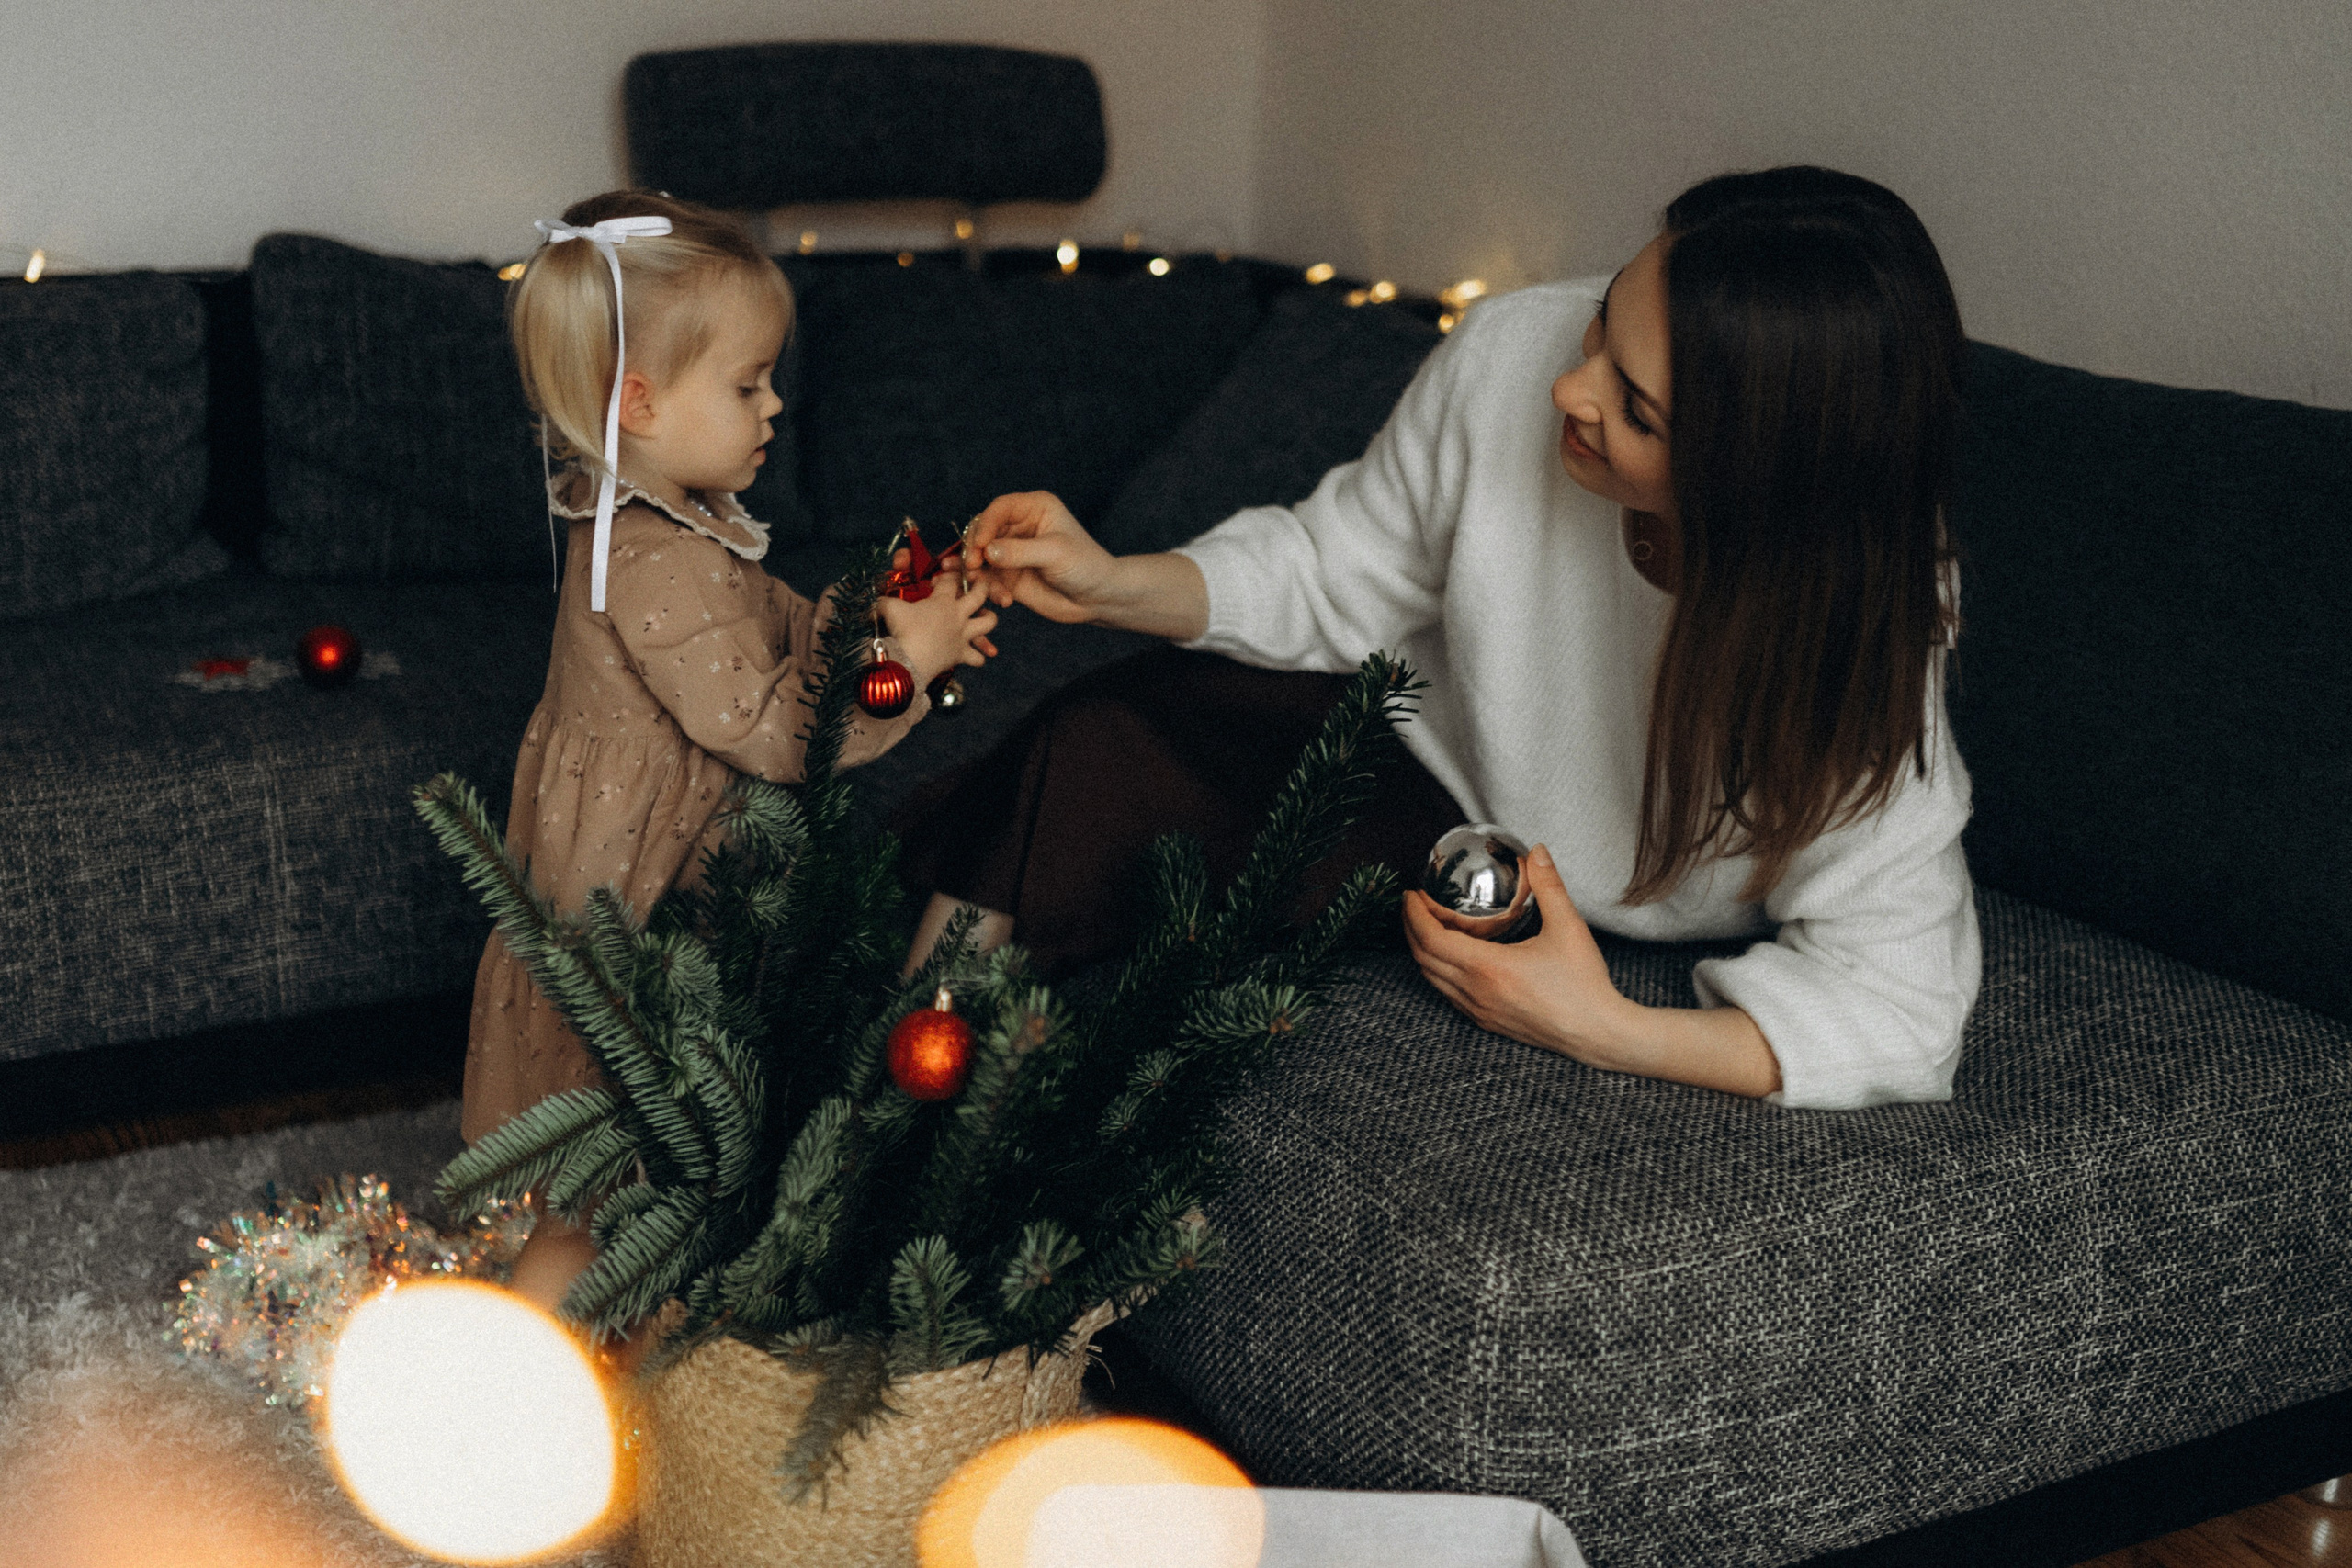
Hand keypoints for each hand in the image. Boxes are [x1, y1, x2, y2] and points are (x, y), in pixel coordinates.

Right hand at [887, 547, 998, 657]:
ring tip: (987, 616)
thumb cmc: (901, 630)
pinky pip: (977, 657)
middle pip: (979, 594)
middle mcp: (957, 615)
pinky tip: (977, 655)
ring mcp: (962, 635)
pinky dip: (978, 657)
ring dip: (990, 618)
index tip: (937, 581)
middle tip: (979, 581)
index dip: (946, 577)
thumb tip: (875, 604)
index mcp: (942, 600)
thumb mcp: (888, 609)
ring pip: (988, 623)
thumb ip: (885, 602)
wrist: (910, 660)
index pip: (950, 581)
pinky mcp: (961, 654)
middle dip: (982, 585)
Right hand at [962, 491, 1119, 622]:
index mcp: (1034, 508)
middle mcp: (1019, 526)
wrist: (1097, 597)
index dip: (985, 525)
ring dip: (976, 571)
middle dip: (975, 549)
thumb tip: (987, 551)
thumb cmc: (1085, 565)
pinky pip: (989, 579)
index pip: (999, 509)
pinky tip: (1004, 600)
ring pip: (980, 556)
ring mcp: (1012, 551)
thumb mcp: (1055, 553)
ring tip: (979, 585)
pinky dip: (989, 589)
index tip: (980, 545)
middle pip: (983, 531)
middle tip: (972, 567)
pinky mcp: (1009, 575)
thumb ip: (1020, 552)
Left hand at [1401, 842, 1631, 1063]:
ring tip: (1428, 925)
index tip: (1412, 893)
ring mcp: (1478, 1010)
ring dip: (1422, 950)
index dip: (1414, 913)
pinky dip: (1438, 971)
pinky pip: (1448, 994)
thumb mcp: (1568, 927)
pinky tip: (1453, 957)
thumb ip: (1549, 886)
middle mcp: (1475, 992)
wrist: (1598, 1033)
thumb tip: (1538, 852)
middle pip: (1422, 957)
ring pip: (1432, 979)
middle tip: (1414, 904)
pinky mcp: (1487, 1021)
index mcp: (1487, 968)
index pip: (1431, 938)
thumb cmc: (1583, 984)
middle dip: (1410, 927)